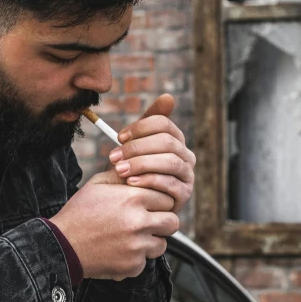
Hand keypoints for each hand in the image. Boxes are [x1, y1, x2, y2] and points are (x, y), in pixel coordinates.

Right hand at [50, 171, 178, 280]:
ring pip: (162, 243)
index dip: (158, 201)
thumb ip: (123, 176)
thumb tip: (140, 167)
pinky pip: (146, 261)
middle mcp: (139, 222)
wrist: (62, 245)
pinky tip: (118, 250)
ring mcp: (137, 246)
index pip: (167, 198)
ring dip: (151, 240)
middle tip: (148, 221)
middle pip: (172, 222)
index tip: (149, 205)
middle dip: (162, 220)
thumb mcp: (97, 184)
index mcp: (133, 198)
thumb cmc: (79, 212)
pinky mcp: (133, 266)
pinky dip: (136, 257)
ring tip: (131, 236)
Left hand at [107, 94, 194, 212]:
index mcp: (175, 139)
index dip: (140, 128)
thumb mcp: (135, 147)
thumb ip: (145, 124)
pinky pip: (170, 184)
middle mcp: (186, 156)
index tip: (119, 137)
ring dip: (141, 164)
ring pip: (170, 162)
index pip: (163, 123)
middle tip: (113, 156)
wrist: (131, 204)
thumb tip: (168, 97)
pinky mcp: (184, 195)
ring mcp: (187, 175)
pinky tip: (131, 183)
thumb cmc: (133, 171)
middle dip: (137, 148)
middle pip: (166, 142)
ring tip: (120, 170)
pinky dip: (149, 181)